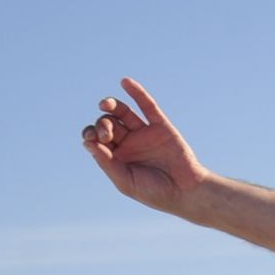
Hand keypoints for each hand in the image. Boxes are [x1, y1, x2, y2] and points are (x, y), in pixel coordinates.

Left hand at [80, 78, 208, 212]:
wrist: (186, 192)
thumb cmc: (155, 192)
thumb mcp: (125, 182)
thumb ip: (107, 163)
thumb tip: (88, 143)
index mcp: (117, 157)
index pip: (96, 139)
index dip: (91, 134)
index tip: (93, 139)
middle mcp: (129, 143)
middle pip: (107, 123)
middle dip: (102, 125)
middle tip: (107, 134)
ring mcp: (145, 133)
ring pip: (123, 112)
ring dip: (111, 105)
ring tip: (105, 104)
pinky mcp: (161, 126)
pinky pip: (147, 106)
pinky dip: (137, 93)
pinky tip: (125, 82)